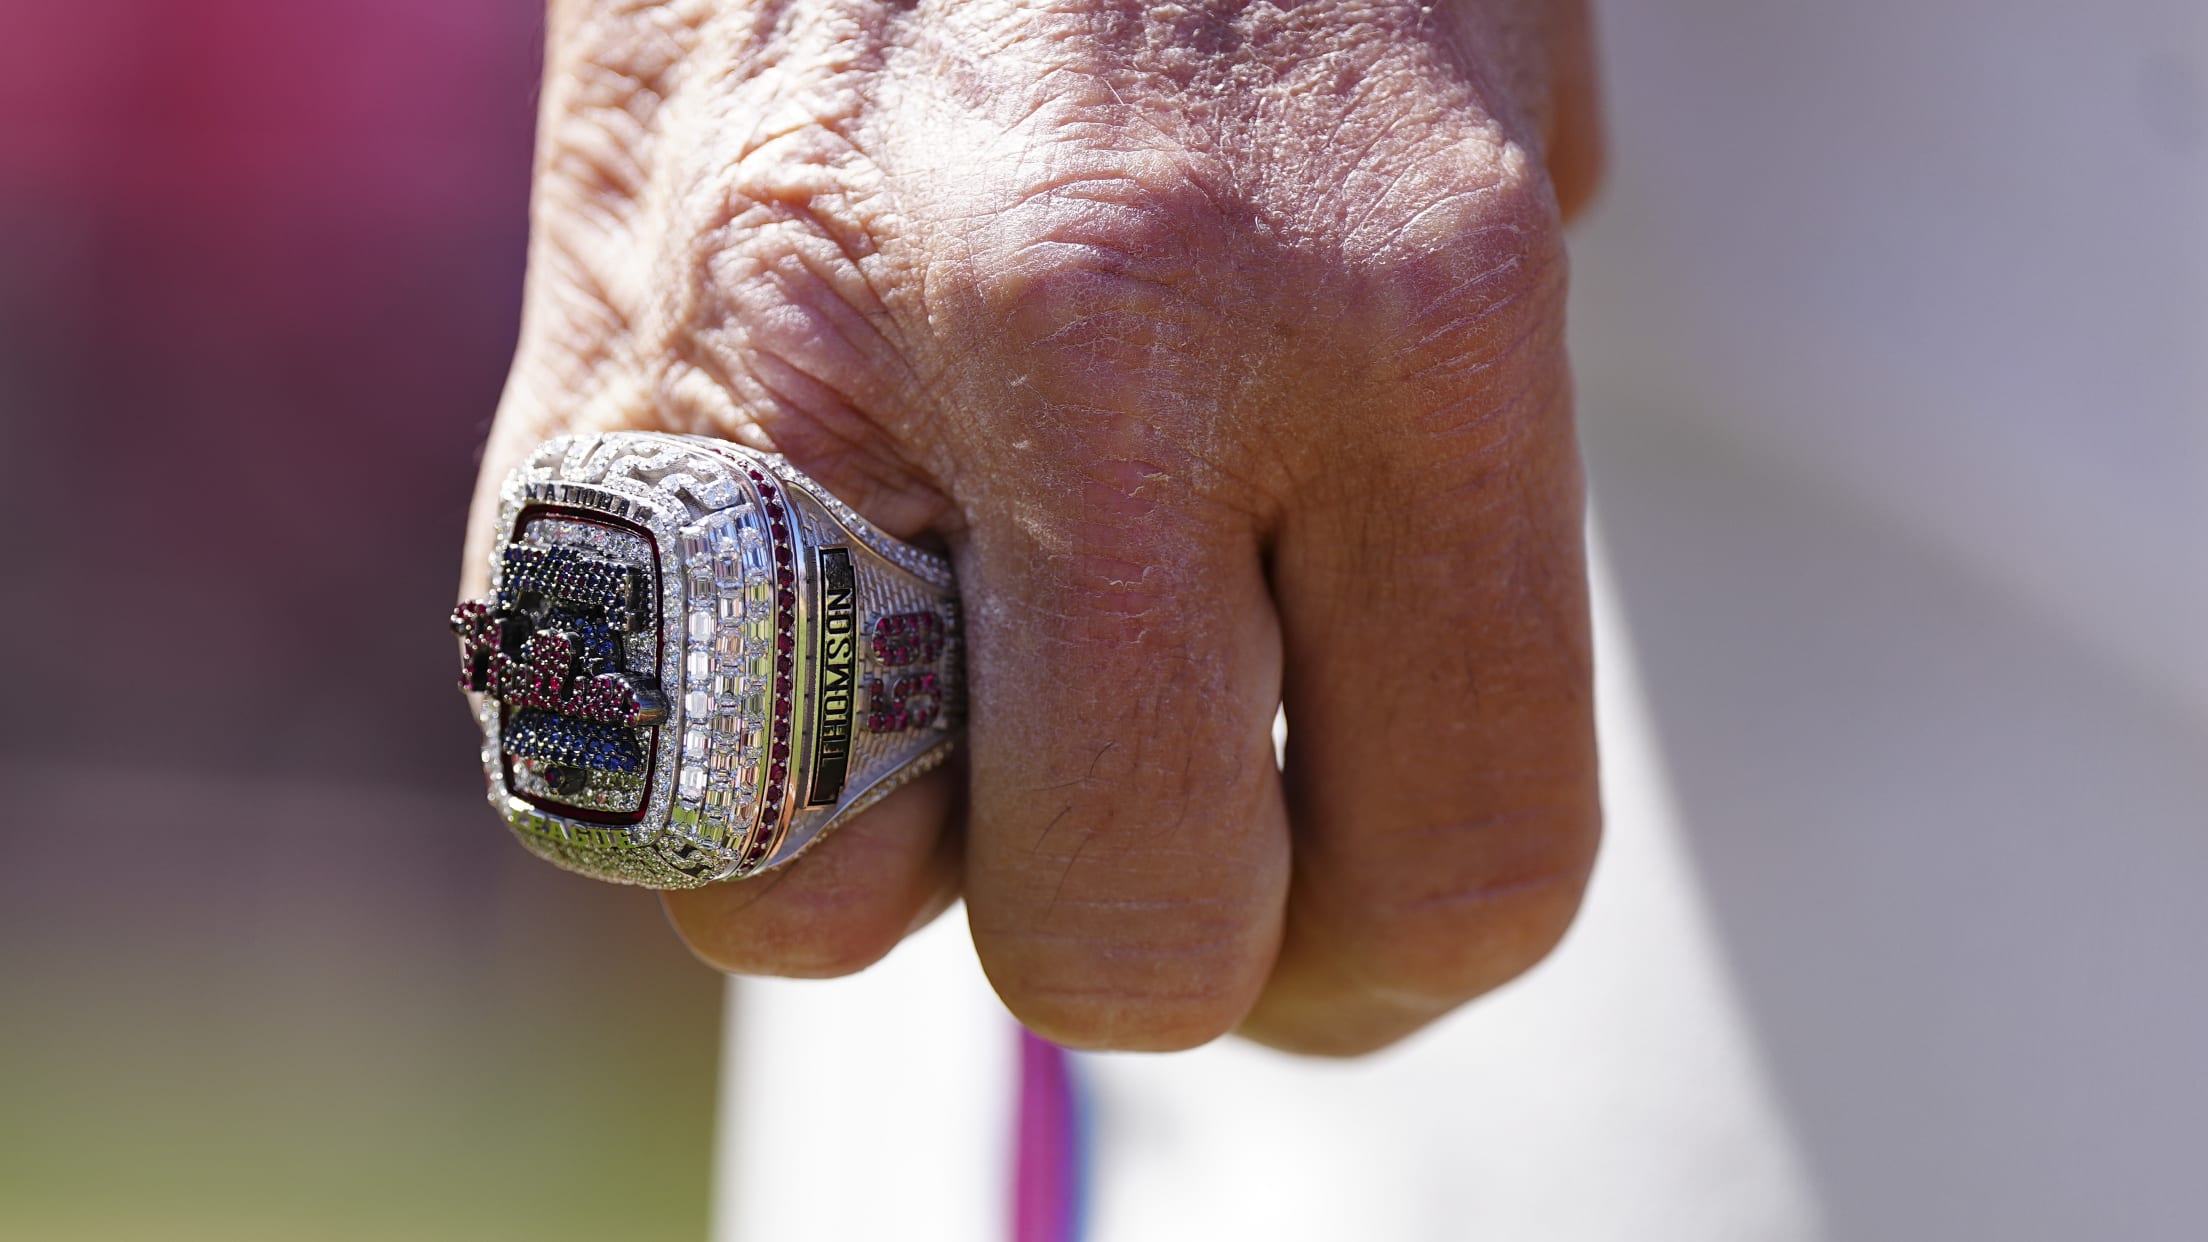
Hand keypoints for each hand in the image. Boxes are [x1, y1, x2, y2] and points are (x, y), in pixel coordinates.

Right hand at [465, 0, 1602, 1055]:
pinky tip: (832, 593)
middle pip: (1131, 940)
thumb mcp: (1478, 149)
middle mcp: (1105, 347)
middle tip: (1160, 814)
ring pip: (837, 907)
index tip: (1350, 920)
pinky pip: (646, 774)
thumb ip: (1456, 480)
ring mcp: (809, 365)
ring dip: (926, 853)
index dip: (1396, 959)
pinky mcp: (592, 377)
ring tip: (970, 657)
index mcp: (1410, 299)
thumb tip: (1376, 742)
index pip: (1453, 854)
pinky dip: (752, 764)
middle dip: (1160, 933)